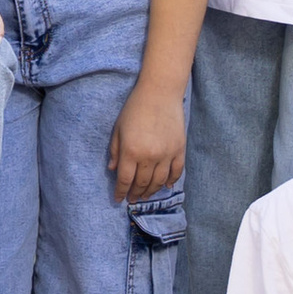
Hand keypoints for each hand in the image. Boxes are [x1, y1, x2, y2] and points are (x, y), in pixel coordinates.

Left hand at [108, 76, 185, 202]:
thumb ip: (115, 151)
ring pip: (159, 181)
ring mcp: (167, 154)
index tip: (119, 199)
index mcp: (131, 151)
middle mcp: (150, 156)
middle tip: (132, 199)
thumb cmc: (134, 109)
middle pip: (142, 183)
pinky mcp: (180, 150)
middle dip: (136, 194)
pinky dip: (172, 181)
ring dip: (151, 191)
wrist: (160, 93)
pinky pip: (177, 172)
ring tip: (145, 195)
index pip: (125, 180)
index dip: (121, 192)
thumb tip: (113, 169)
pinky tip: (166, 186)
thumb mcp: (118, 129)